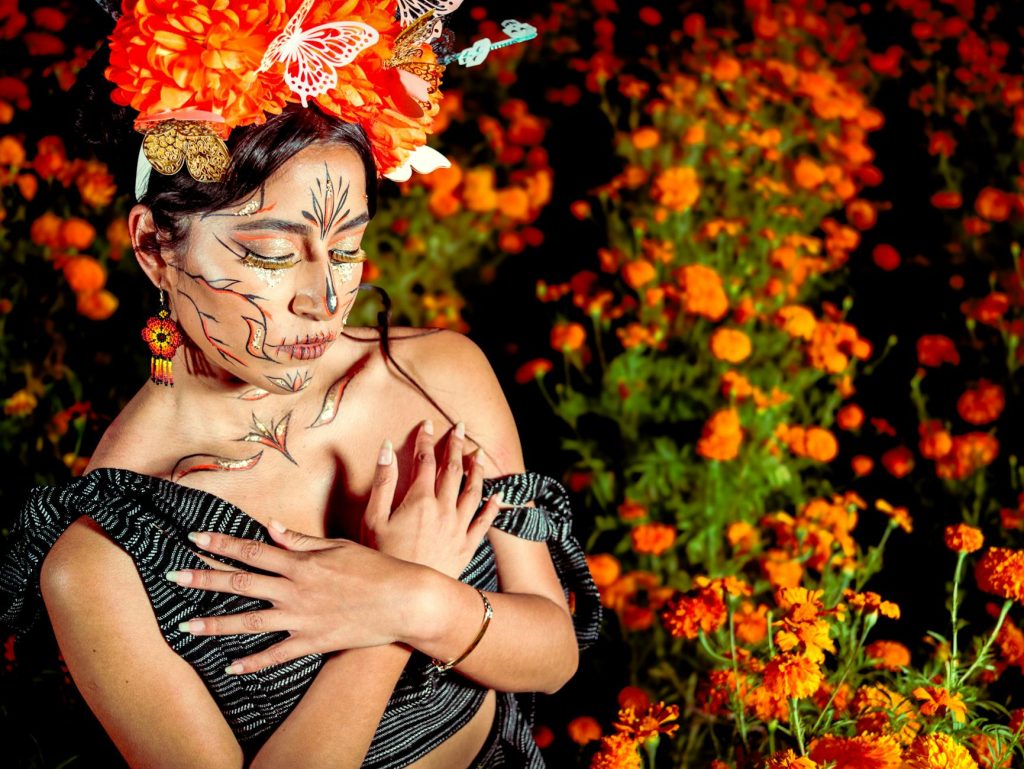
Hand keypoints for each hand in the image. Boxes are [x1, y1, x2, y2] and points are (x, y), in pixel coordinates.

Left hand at [167, 526, 423, 673]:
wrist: (403, 600)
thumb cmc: (375, 568)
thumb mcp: (339, 546)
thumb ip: (302, 540)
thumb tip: (272, 528)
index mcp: (301, 562)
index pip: (252, 551)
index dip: (221, 543)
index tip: (195, 538)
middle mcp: (295, 590)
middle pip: (240, 584)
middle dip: (204, 579)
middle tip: (174, 576)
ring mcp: (301, 618)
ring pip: (249, 622)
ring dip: (215, 624)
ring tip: (185, 626)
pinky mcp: (313, 641)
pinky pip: (277, 654)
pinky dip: (253, 662)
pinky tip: (231, 667)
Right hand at [363, 419, 501, 578]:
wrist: (406, 596)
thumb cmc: (382, 558)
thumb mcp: (372, 519)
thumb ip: (382, 482)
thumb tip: (385, 448)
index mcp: (419, 500)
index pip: (425, 461)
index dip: (425, 440)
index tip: (427, 424)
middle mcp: (444, 509)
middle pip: (453, 469)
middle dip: (455, 445)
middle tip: (459, 428)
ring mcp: (458, 528)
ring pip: (473, 491)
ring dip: (477, 470)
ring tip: (479, 454)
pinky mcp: (467, 546)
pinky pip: (484, 522)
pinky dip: (493, 507)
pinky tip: (499, 496)